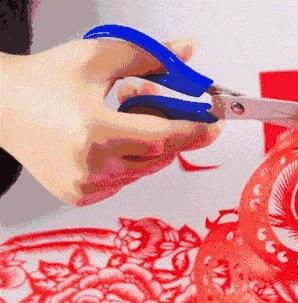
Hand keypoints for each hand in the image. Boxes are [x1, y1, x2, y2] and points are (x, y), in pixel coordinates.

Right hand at [0, 37, 222, 205]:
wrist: (1, 106)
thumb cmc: (44, 80)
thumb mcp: (98, 58)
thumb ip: (150, 56)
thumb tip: (188, 51)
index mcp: (94, 133)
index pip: (164, 138)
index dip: (196, 130)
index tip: (217, 122)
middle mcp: (89, 168)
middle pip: (160, 156)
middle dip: (169, 128)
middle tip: (157, 99)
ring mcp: (84, 187)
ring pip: (146, 169)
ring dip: (149, 143)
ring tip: (121, 111)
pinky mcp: (80, 196)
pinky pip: (126, 179)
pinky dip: (129, 159)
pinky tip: (108, 136)